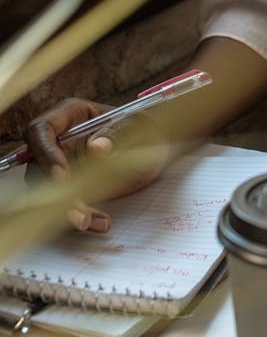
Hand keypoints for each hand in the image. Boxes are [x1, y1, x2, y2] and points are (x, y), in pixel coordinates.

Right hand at [24, 98, 168, 232]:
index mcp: (71, 114)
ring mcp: (63, 163)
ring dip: (66, 209)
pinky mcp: (71, 186)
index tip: (62, 176)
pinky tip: (100, 222)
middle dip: (53, 192)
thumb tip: (96, 148)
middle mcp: (60, 139)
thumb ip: (117, 132)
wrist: (157, 149)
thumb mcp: (136, 126)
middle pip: (38, 166)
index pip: (41, 129)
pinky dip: (81, 216)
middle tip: (76, 211)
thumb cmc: (144, 128)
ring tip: (89, 221)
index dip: (46, 153)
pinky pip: (65, 204)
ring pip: (47, 191)